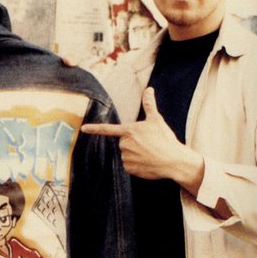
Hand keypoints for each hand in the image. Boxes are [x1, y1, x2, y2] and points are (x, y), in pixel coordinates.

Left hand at [81, 87, 203, 193]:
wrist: (173, 161)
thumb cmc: (165, 139)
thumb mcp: (156, 120)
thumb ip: (149, 104)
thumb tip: (149, 89)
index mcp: (129, 131)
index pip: (108, 129)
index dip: (95, 128)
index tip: (83, 129)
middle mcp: (124, 144)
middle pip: (124, 142)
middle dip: (134, 143)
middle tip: (149, 144)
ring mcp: (126, 157)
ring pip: (127, 154)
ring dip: (136, 154)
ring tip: (150, 153)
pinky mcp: (129, 168)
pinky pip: (129, 165)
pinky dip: (137, 164)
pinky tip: (148, 162)